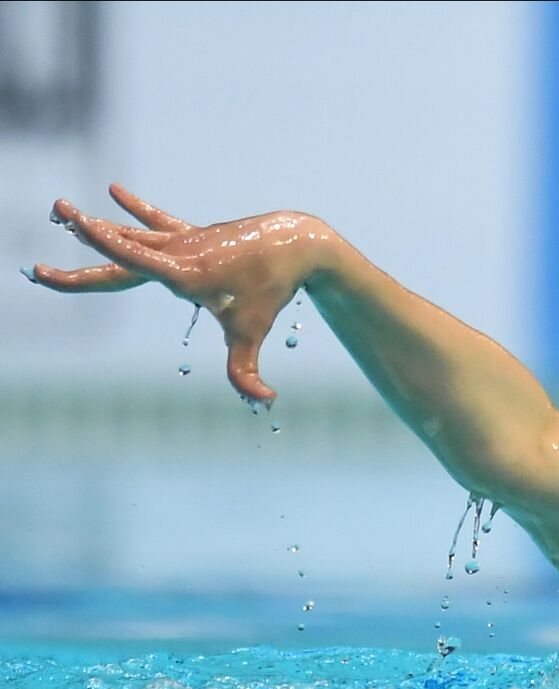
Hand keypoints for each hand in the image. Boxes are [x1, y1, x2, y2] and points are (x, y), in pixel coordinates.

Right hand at [25, 184, 335, 403]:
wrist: (294, 244)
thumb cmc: (271, 290)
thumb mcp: (254, 332)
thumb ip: (246, 370)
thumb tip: (264, 400)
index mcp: (184, 275)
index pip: (133, 264)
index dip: (97, 256)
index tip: (69, 242)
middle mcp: (177, 255)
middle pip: (119, 258)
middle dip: (80, 264)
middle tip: (37, 267)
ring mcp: (183, 242)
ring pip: (132, 236)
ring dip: (97, 227)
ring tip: (59, 208)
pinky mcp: (193, 236)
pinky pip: (159, 222)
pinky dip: (137, 209)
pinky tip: (114, 190)